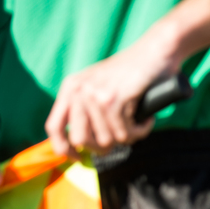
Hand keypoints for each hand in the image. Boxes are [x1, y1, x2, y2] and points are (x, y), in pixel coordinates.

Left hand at [45, 40, 171, 156]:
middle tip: (119, 139)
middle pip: (80, 140)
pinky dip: (139, 131)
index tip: (79, 158)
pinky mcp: (114, 99)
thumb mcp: (101, 86)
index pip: (53, 127)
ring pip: (106, 139)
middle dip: (102, 148)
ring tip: (138, 123)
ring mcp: (95, 94)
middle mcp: (78, 90)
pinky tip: (146, 119)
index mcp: (71, 88)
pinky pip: (125, 133)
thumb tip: (82, 147)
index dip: (63, 149)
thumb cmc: (133, 73)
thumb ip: (88, 109)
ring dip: (127, 137)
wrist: (156, 50)